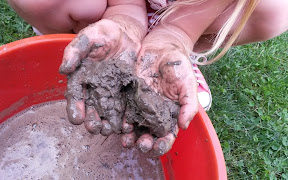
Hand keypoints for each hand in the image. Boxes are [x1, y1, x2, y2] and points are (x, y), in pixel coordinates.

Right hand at [59, 17, 144, 133]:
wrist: (126, 33)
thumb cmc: (103, 33)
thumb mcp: (88, 38)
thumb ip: (75, 51)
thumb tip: (63, 69)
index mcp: (81, 76)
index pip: (76, 95)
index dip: (75, 108)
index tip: (76, 119)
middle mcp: (94, 87)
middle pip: (91, 107)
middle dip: (91, 120)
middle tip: (94, 129)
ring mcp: (110, 90)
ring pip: (107, 110)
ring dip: (107, 122)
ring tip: (109, 131)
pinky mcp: (125, 91)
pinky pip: (124, 105)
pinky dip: (124, 116)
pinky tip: (126, 125)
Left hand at [121, 26, 198, 155]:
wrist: (161, 47)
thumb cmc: (178, 66)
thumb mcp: (188, 84)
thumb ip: (189, 105)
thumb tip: (183, 126)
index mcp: (170, 114)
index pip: (167, 134)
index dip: (163, 144)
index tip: (158, 148)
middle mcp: (155, 114)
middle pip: (149, 134)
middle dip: (145, 143)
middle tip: (142, 145)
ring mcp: (140, 106)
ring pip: (135, 127)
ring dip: (131, 136)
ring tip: (126, 141)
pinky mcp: (129, 96)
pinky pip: (123, 111)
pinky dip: (121, 120)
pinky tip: (119, 125)